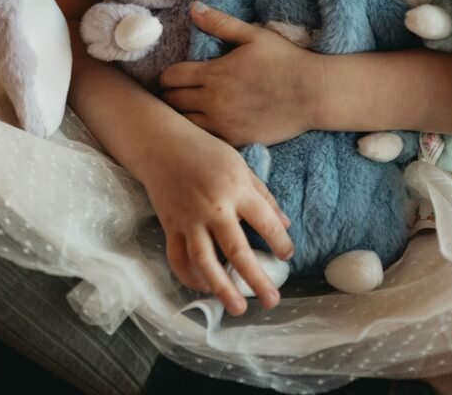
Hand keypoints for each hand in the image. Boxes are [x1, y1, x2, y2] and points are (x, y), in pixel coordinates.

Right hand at [141, 123, 293, 316]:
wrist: (163, 145)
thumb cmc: (206, 151)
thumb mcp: (241, 165)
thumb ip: (262, 195)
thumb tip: (285, 224)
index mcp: (237, 189)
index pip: (266, 223)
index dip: (281, 243)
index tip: (288, 256)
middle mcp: (214, 208)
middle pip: (237, 251)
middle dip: (257, 279)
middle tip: (273, 300)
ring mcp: (190, 220)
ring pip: (205, 262)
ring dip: (222, 289)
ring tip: (239, 307)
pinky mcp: (171, 226)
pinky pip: (179, 259)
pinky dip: (191, 278)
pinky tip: (205, 288)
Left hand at [159, 2, 322, 146]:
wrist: (313, 93)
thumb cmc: (286, 60)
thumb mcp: (254, 35)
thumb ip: (220, 23)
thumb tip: (193, 8)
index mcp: (214, 73)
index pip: (170, 77)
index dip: (167, 76)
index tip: (176, 76)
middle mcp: (213, 101)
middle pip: (171, 102)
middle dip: (170, 96)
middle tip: (179, 94)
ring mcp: (223, 124)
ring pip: (183, 125)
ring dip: (182, 117)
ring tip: (190, 111)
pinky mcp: (235, 141)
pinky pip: (205, 141)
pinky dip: (200, 135)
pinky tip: (208, 127)